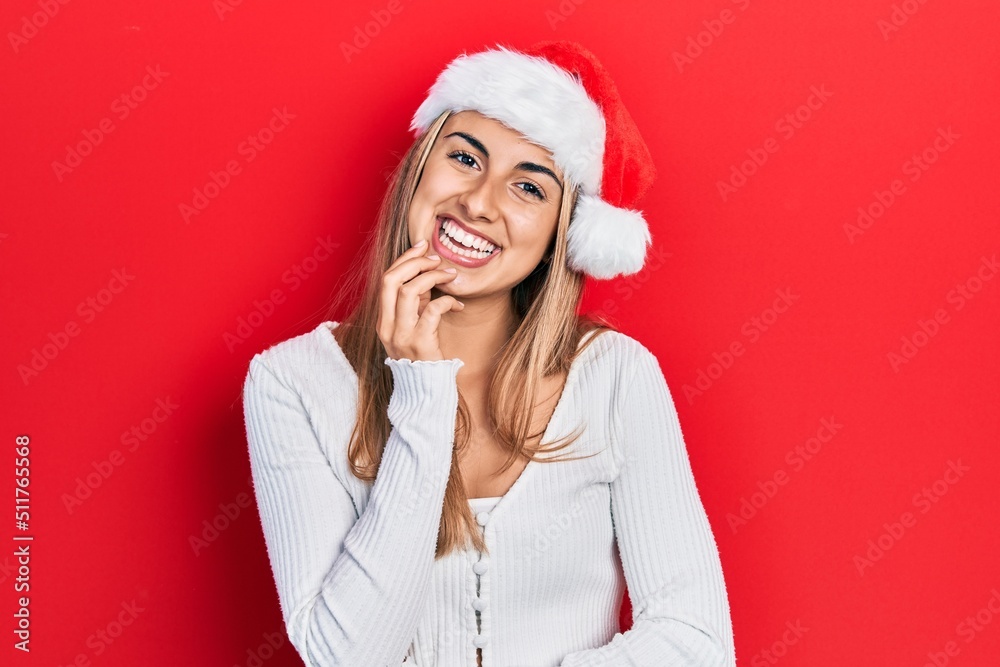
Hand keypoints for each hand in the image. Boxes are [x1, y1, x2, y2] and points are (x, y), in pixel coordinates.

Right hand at [377, 240, 464, 361]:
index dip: (404, 258)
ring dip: (432, 278)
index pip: (386, 279)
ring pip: (409, 291)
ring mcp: (401, 335)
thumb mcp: (413, 325)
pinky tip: (457, 305)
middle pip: (390, 280)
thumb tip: (427, 272)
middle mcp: (387, 326)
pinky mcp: (420, 343)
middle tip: (436, 258)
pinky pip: (432, 311)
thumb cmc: (423, 355)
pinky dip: (446, 301)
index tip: (422, 246)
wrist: (425, 389)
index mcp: (383, 320)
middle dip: (414, 262)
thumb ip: (416, 301)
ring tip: (450, 275)